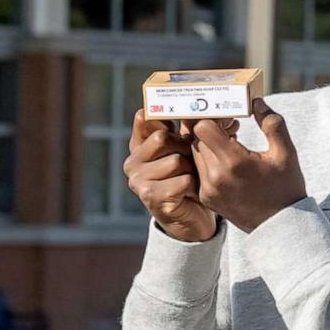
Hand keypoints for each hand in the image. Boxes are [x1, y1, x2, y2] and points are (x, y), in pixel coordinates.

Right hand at [123, 109, 218, 242]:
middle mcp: (132, 162)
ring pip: (175, 160)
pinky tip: (190, 193)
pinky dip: (193, 186)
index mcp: (137, 146)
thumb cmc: (188, 178)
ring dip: (191, 170)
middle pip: (162, 138)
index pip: (144, 119)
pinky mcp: (150, 197)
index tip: (179, 120)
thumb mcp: (185, 150)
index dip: (164, 117)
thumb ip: (183, 130)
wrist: (191, 218)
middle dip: (184, 148)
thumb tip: (198, 110)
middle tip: (191, 161)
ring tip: (191, 179)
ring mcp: (138, 181)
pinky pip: (183, 180)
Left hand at [186, 98, 305, 233]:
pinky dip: (208, 160)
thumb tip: (256, 102)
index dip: (214, 117)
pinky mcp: (206, 197)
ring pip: (195, 153)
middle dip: (211, 128)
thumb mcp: (286, 153)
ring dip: (208, 144)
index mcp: (233, 162)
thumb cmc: (285, 188)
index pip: (203, 127)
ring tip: (231, 143)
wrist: (280, 226)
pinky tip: (228, 161)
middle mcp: (215, 176)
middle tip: (231, 127)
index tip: (231, 118)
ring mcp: (208, 189)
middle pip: (196, 138)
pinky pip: (198, 169)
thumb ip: (272, 123)